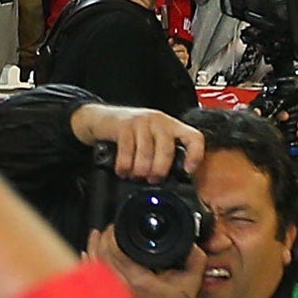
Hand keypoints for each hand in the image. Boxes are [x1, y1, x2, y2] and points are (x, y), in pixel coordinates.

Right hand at [69, 101, 204, 180]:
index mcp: (172, 125)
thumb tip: (172, 177)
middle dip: (159, 170)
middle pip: (167, 150)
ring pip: (146, 153)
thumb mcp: (152, 135)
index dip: (195, 155)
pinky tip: (123, 171)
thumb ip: (163, 150)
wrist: (103, 117)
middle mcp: (159, 121)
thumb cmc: (131, 131)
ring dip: (141, 171)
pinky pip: (126, 151)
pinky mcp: (123, 126)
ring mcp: (141, 122)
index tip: (188, 170)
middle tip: (153, 179)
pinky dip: (125, 166)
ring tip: (137, 177)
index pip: (193, 137)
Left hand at [89, 225, 204, 297]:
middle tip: (108, 229)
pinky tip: (87, 253)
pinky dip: (88, 263)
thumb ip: (194, 261)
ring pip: (94, 266)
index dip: (112, 237)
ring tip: (95, 235)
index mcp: (139, 281)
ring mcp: (114, 293)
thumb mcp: (190, 282)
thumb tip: (192, 244)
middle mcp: (122, 287)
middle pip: (101, 257)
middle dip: (102, 240)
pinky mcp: (110, 297)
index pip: (116, 253)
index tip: (115, 227)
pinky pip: (92, 279)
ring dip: (93, 248)